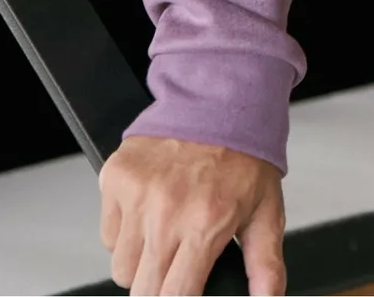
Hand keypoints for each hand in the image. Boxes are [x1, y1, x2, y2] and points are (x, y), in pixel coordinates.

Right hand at [99, 135, 285, 295]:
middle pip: (141, 290)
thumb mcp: (266, 209)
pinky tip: (151, 210)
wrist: (219, 97)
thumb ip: (266, 263)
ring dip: (141, 262)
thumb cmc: (244, 154)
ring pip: (121, 267)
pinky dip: (125, 233)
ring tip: (168, 233)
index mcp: (205, 223)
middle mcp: (166, 211)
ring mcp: (136, 193)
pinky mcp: (115, 177)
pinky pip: (108, 234)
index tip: (185, 293)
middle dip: (160, 287)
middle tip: (181, 265)